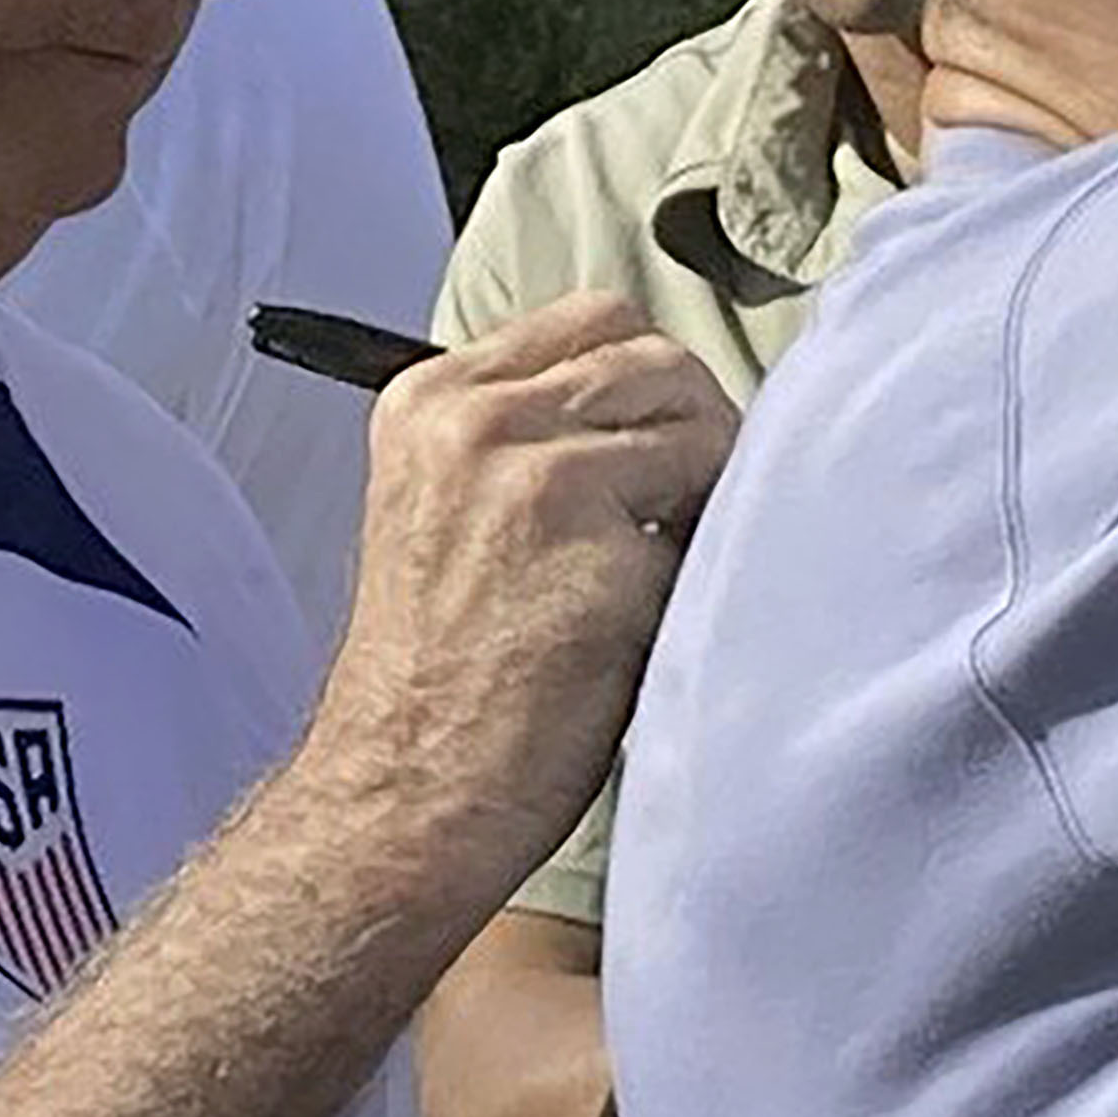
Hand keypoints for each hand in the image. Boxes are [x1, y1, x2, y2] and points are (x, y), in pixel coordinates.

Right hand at [299, 295, 740, 900]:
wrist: (402, 797)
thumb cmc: (441, 679)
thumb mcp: (445, 511)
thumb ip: (525, 438)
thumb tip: (663, 405)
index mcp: (429, 400)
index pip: (594, 318)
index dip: (647, 387)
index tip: (653, 456)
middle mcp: (473, 420)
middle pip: (657, 359)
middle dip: (694, 433)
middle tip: (684, 521)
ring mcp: (536, 479)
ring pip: (700, 430)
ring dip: (708, 500)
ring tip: (663, 579)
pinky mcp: (599, 553)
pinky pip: (714, 530)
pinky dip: (704, 582)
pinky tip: (653, 634)